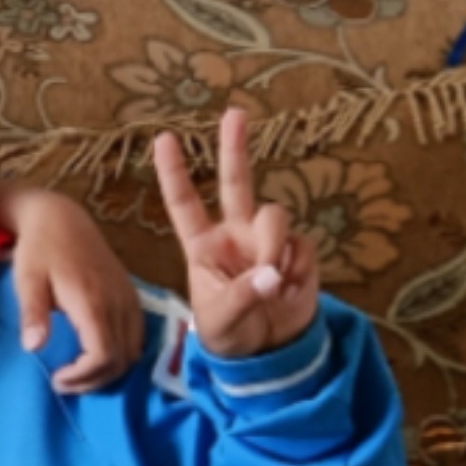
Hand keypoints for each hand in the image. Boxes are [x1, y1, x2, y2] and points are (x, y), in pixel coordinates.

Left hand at [6, 186, 144, 393]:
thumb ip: (32, 313)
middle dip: (93, 380)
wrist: (62, 217)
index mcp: (93, 302)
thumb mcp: (26, 280)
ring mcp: (129, 299)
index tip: (56, 378)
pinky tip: (96, 354)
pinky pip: (137, 335)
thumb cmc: (39, 249)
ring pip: (133, 351)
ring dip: (108, 370)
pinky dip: (121, 354)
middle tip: (63, 382)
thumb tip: (33, 347)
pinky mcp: (132, 295)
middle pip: (120, 360)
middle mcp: (118, 303)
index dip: (83, 377)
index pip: (103, 356)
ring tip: (78, 372)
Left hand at [154, 106, 318, 362]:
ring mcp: (267, 239)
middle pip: (235, 182)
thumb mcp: (224, 319)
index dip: (175, 173)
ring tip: (271, 284)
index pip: (184, 204)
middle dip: (235, 148)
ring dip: (272, 246)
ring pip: (274, 215)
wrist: (267, 352)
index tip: (163, 139)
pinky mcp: (297, 250)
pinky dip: (297, 271)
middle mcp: (235, 233)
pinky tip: (288, 291)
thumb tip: (273, 273)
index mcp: (203, 246)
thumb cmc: (230, 333)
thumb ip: (245, 294)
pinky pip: (301, 247)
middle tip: (235, 112)